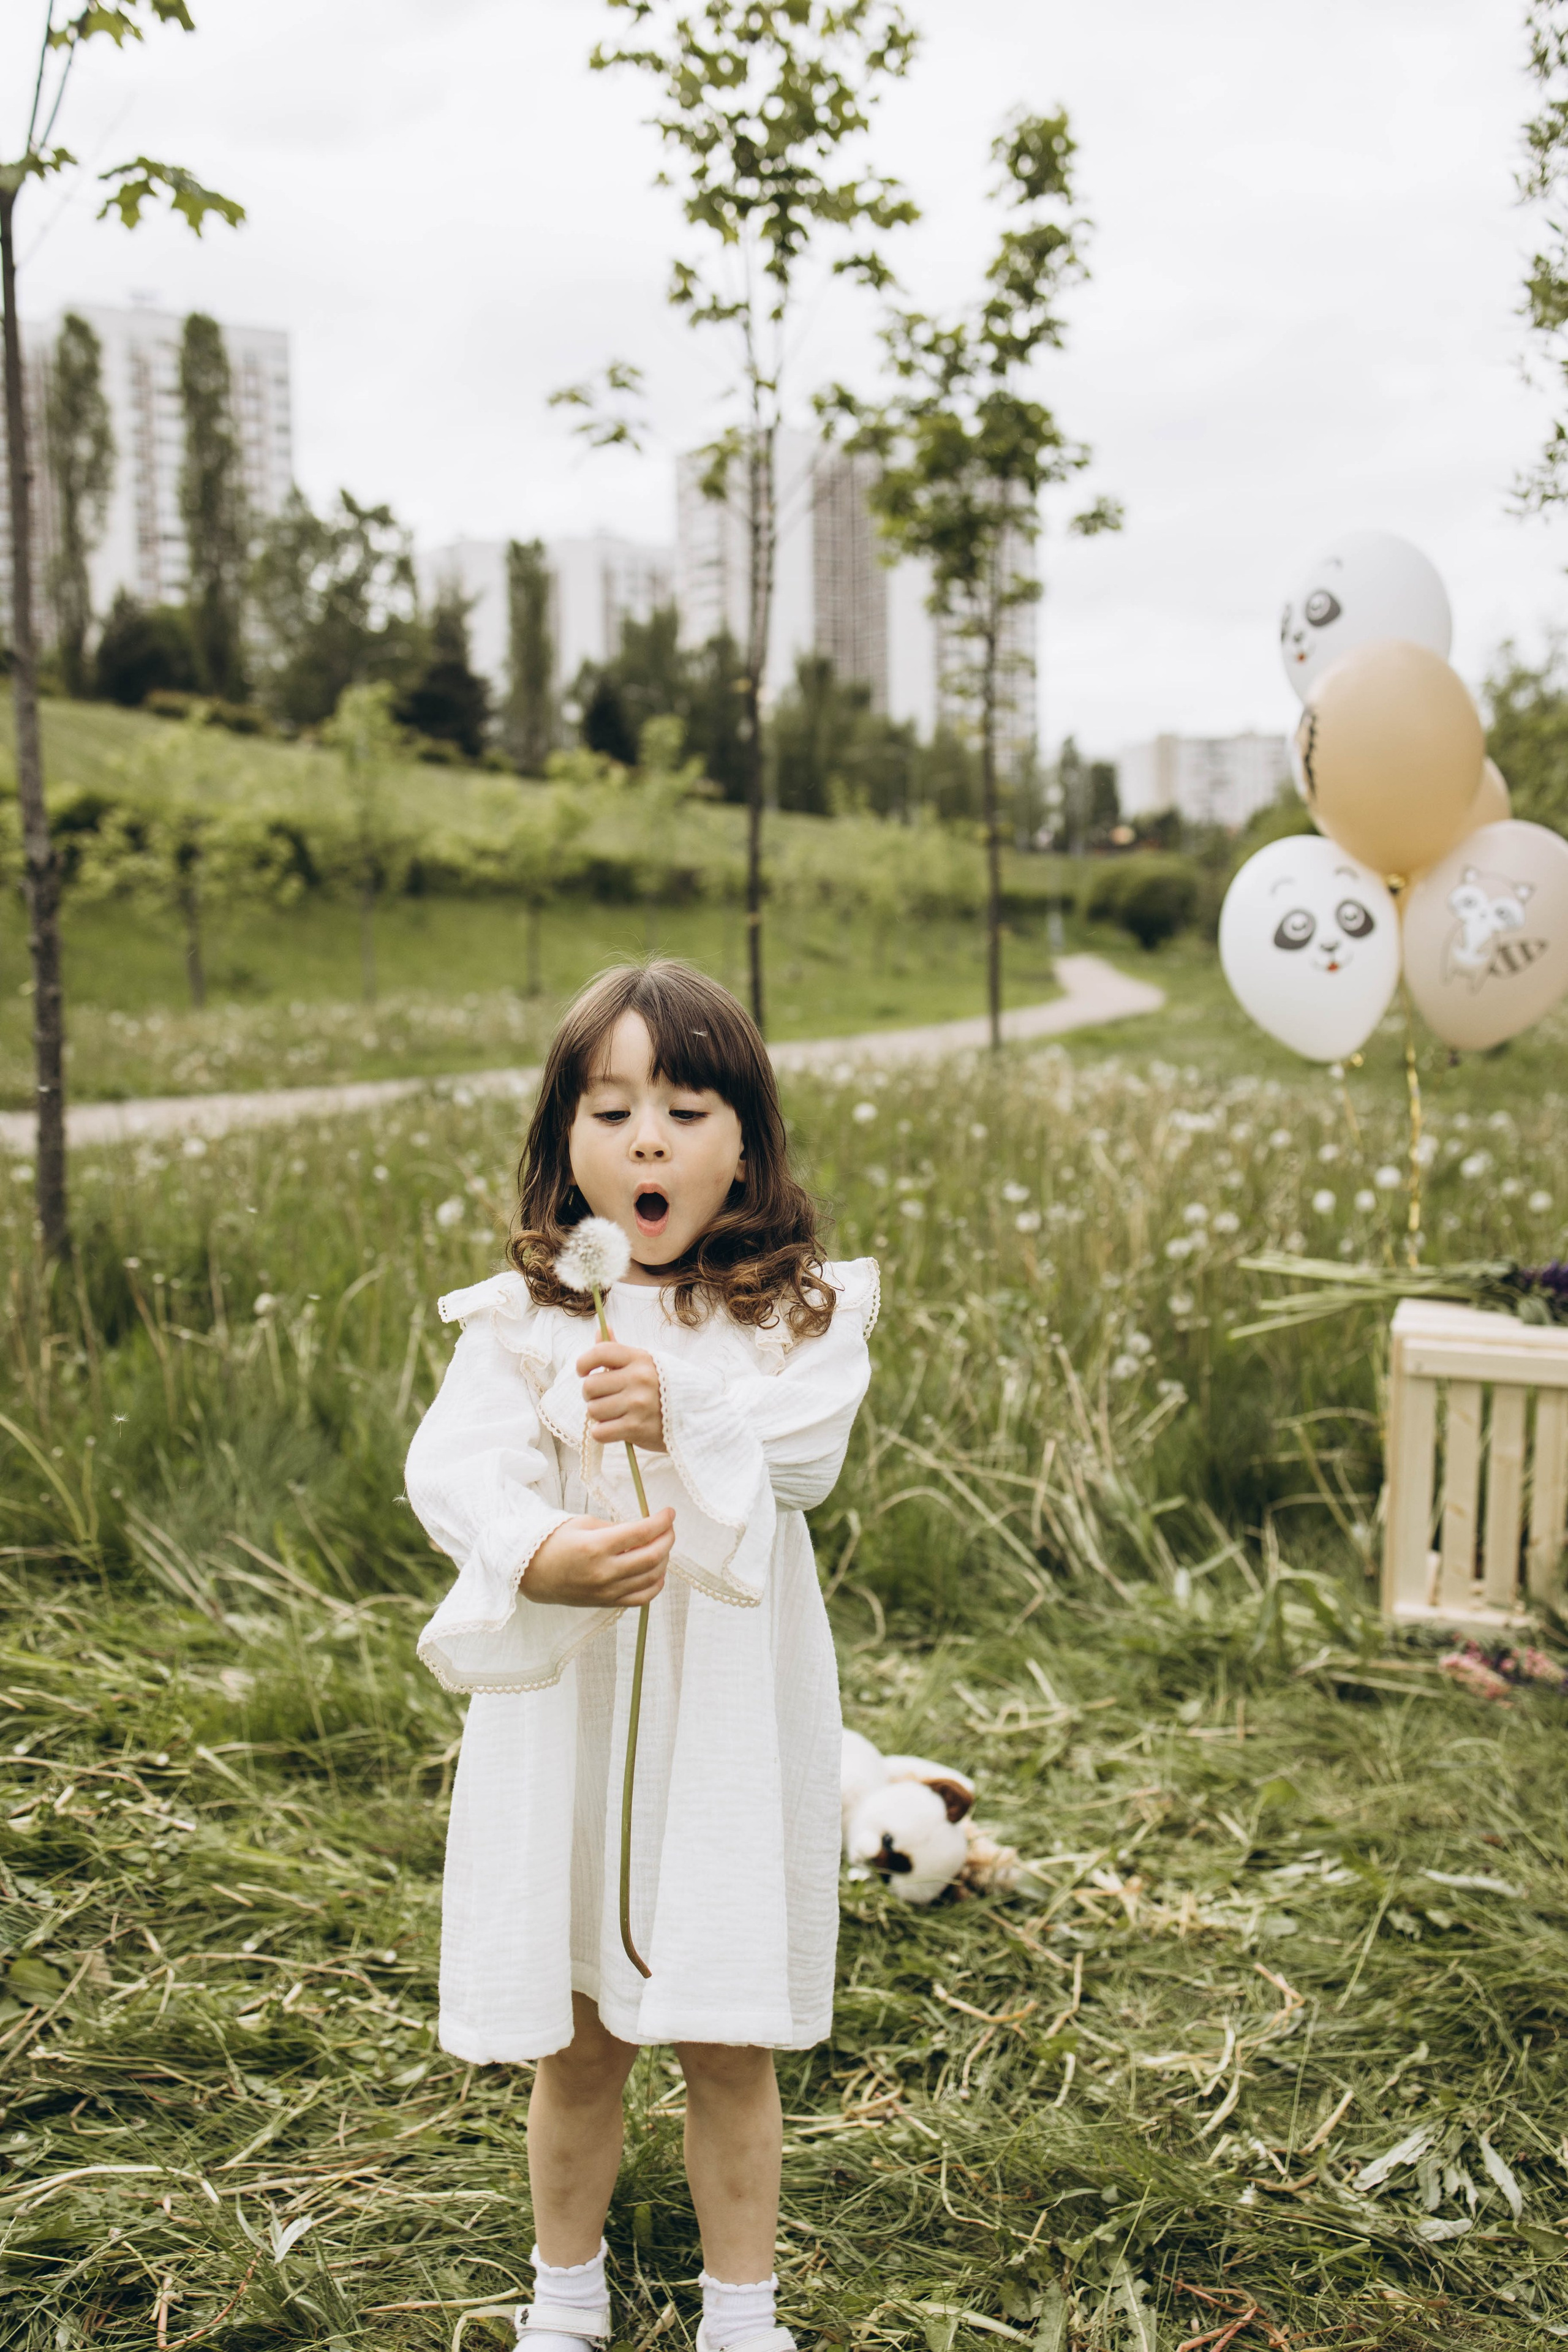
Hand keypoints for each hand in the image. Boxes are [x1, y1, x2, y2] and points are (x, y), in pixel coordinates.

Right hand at [524, 1511, 674, 1608]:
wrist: (531, 1573)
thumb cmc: (554, 1542)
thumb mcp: (583, 1524)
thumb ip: (615, 1527)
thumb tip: (642, 1529)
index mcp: (595, 1547)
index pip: (641, 1533)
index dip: (661, 1521)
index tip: (669, 1513)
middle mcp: (603, 1572)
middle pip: (651, 1556)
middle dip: (667, 1539)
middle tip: (669, 1528)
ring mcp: (606, 1591)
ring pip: (650, 1578)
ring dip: (663, 1560)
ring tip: (661, 1546)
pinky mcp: (606, 1602)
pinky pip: (641, 1598)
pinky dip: (655, 1584)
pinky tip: (657, 1572)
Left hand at [577, 1339, 664, 1451]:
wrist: (697, 1416)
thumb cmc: (666, 1388)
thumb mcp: (647, 1363)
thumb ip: (619, 1351)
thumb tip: (601, 1329)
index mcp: (640, 1358)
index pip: (600, 1352)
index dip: (584, 1363)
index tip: (583, 1372)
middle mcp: (639, 1378)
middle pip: (590, 1386)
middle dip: (591, 1395)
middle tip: (603, 1398)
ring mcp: (638, 1404)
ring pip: (593, 1410)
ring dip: (599, 1415)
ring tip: (614, 1413)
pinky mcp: (636, 1428)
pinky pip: (599, 1432)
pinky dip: (602, 1433)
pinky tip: (615, 1428)